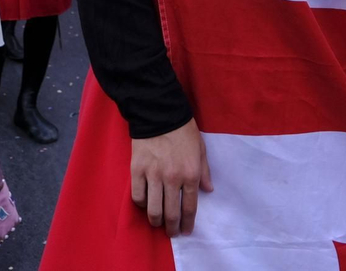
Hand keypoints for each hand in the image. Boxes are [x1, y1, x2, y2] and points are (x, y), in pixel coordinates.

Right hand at [131, 119, 212, 235]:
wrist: (159, 113)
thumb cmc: (183, 131)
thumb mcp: (200, 149)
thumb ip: (204, 171)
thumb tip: (208, 190)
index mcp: (190, 174)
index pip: (190, 207)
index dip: (188, 223)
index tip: (186, 231)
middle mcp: (172, 178)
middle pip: (171, 213)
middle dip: (172, 228)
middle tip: (172, 232)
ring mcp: (153, 175)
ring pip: (153, 209)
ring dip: (155, 221)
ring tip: (157, 223)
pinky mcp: (137, 170)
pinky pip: (137, 196)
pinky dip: (141, 204)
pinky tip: (145, 204)